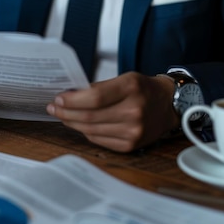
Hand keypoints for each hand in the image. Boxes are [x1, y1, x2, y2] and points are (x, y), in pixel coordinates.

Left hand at [46, 72, 177, 151]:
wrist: (170, 106)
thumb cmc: (144, 89)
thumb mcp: (125, 78)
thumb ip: (99, 87)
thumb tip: (70, 96)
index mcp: (131, 88)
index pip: (94, 97)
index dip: (72, 100)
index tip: (58, 99)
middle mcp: (134, 110)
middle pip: (89, 116)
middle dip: (66, 113)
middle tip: (54, 108)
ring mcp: (133, 131)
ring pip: (91, 130)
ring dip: (72, 123)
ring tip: (63, 116)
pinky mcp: (131, 145)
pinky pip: (99, 140)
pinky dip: (86, 132)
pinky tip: (80, 125)